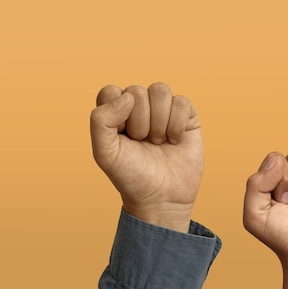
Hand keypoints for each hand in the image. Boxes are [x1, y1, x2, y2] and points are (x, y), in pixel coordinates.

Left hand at [90, 83, 202, 232]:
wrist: (162, 198)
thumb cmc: (132, 176)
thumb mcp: (105, 153)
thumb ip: (100, 121)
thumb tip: (127, 97)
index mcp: (115, 113)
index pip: (111, 92)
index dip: (117, 113)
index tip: (123, 136)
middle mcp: (139, 108)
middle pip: (137, 91)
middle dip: (140, 122)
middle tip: (143, 143)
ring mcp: (164, 110)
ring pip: (160, 90)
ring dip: (160, 121)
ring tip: (159, 141)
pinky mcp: (186, 116)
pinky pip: (182, 102)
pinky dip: (177, 124)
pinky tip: (175, 140)